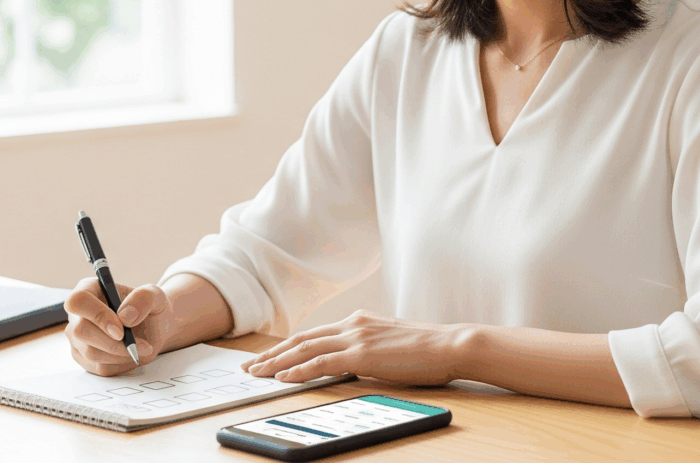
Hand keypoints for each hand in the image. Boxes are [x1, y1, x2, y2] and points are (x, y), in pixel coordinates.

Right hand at [64, 277, 174, 375]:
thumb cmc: (148, 308)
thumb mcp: (155, 295)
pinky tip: (132, 353)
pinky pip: (98, 367)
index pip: (78, 301)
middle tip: (139, 343)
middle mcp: (77, 313)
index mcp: (89, 289)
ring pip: (90, 352)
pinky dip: (120, 363)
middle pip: (80, 331)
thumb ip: (144, 299)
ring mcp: (77, 337)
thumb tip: (125, 316)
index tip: (120, 330)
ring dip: (121, 353)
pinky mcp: (84, 357)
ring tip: (141, 346)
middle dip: (112, 342)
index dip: (97, 316)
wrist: (153, 328)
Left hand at [238, 310, 471, 386]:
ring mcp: (356, 337)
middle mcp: (352, 324)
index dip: (286, 347)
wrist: (450, 344)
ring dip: (276, 363)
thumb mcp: (389, 345)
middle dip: (271, 354)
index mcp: (358, 321)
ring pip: (304, 349)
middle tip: (249, 367)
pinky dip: (298, 370)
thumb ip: (367, 349)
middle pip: (301, 339)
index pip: (312, 335)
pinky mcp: (362, 355)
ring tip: (256, 374)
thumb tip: (351, 364)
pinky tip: (283, 377)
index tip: (267, 358)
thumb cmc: (427, 349)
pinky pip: (322, 363)